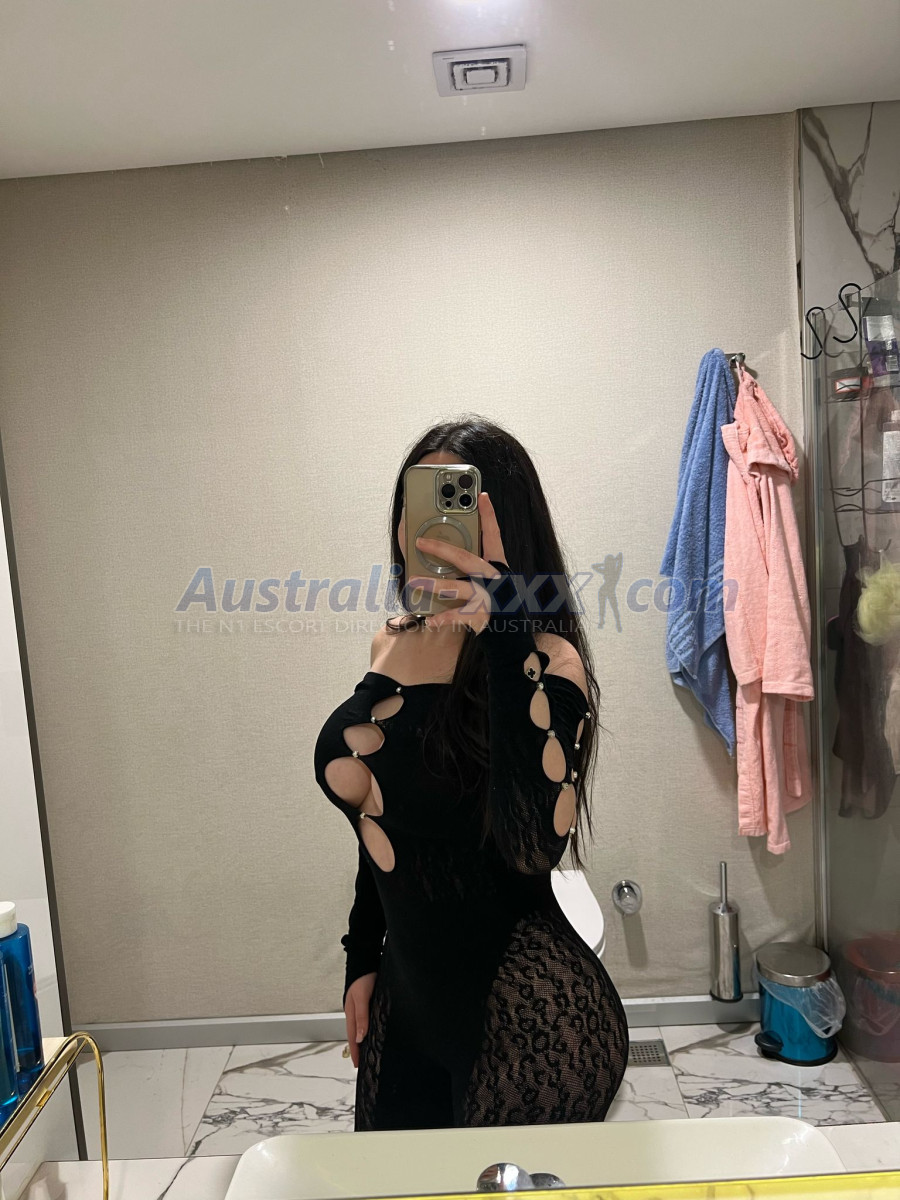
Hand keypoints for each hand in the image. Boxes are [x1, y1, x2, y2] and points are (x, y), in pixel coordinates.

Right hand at [344, 971, 376, 1067]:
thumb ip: (361, 1016)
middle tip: (363, 1064)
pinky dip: (369, 1030)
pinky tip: (374, 1033)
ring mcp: (362, 1008)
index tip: (357, 1065)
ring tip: (368, 1053)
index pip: (353, 1038)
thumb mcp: (362, 997)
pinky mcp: (369, 1003)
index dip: (355, 1052)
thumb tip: (360, 1037)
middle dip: (358, 1049)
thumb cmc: (363, 977)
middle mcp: (356, 1013)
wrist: (366, 961)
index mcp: (351, 1013)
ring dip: (364, 1040)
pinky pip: (368, 1021)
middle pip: (356, 1035)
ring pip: (361, 1028)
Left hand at [411, 491, 508, 633]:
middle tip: (420, 541)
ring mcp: (489, 598)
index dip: (489, 515)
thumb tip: (443, 552)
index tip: (482, 496)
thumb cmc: (497, 604)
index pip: (494, 535)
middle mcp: (494, 579)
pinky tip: (430, 620)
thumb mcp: (491, 581)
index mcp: (497, 566)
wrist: (511, 635)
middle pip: (466, 558)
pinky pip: (458, 616)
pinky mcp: (482, 616)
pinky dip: (443, 618)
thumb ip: (473, 567)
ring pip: (458, 587)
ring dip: (434, 584)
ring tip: (414, 582)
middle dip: (442, 549)